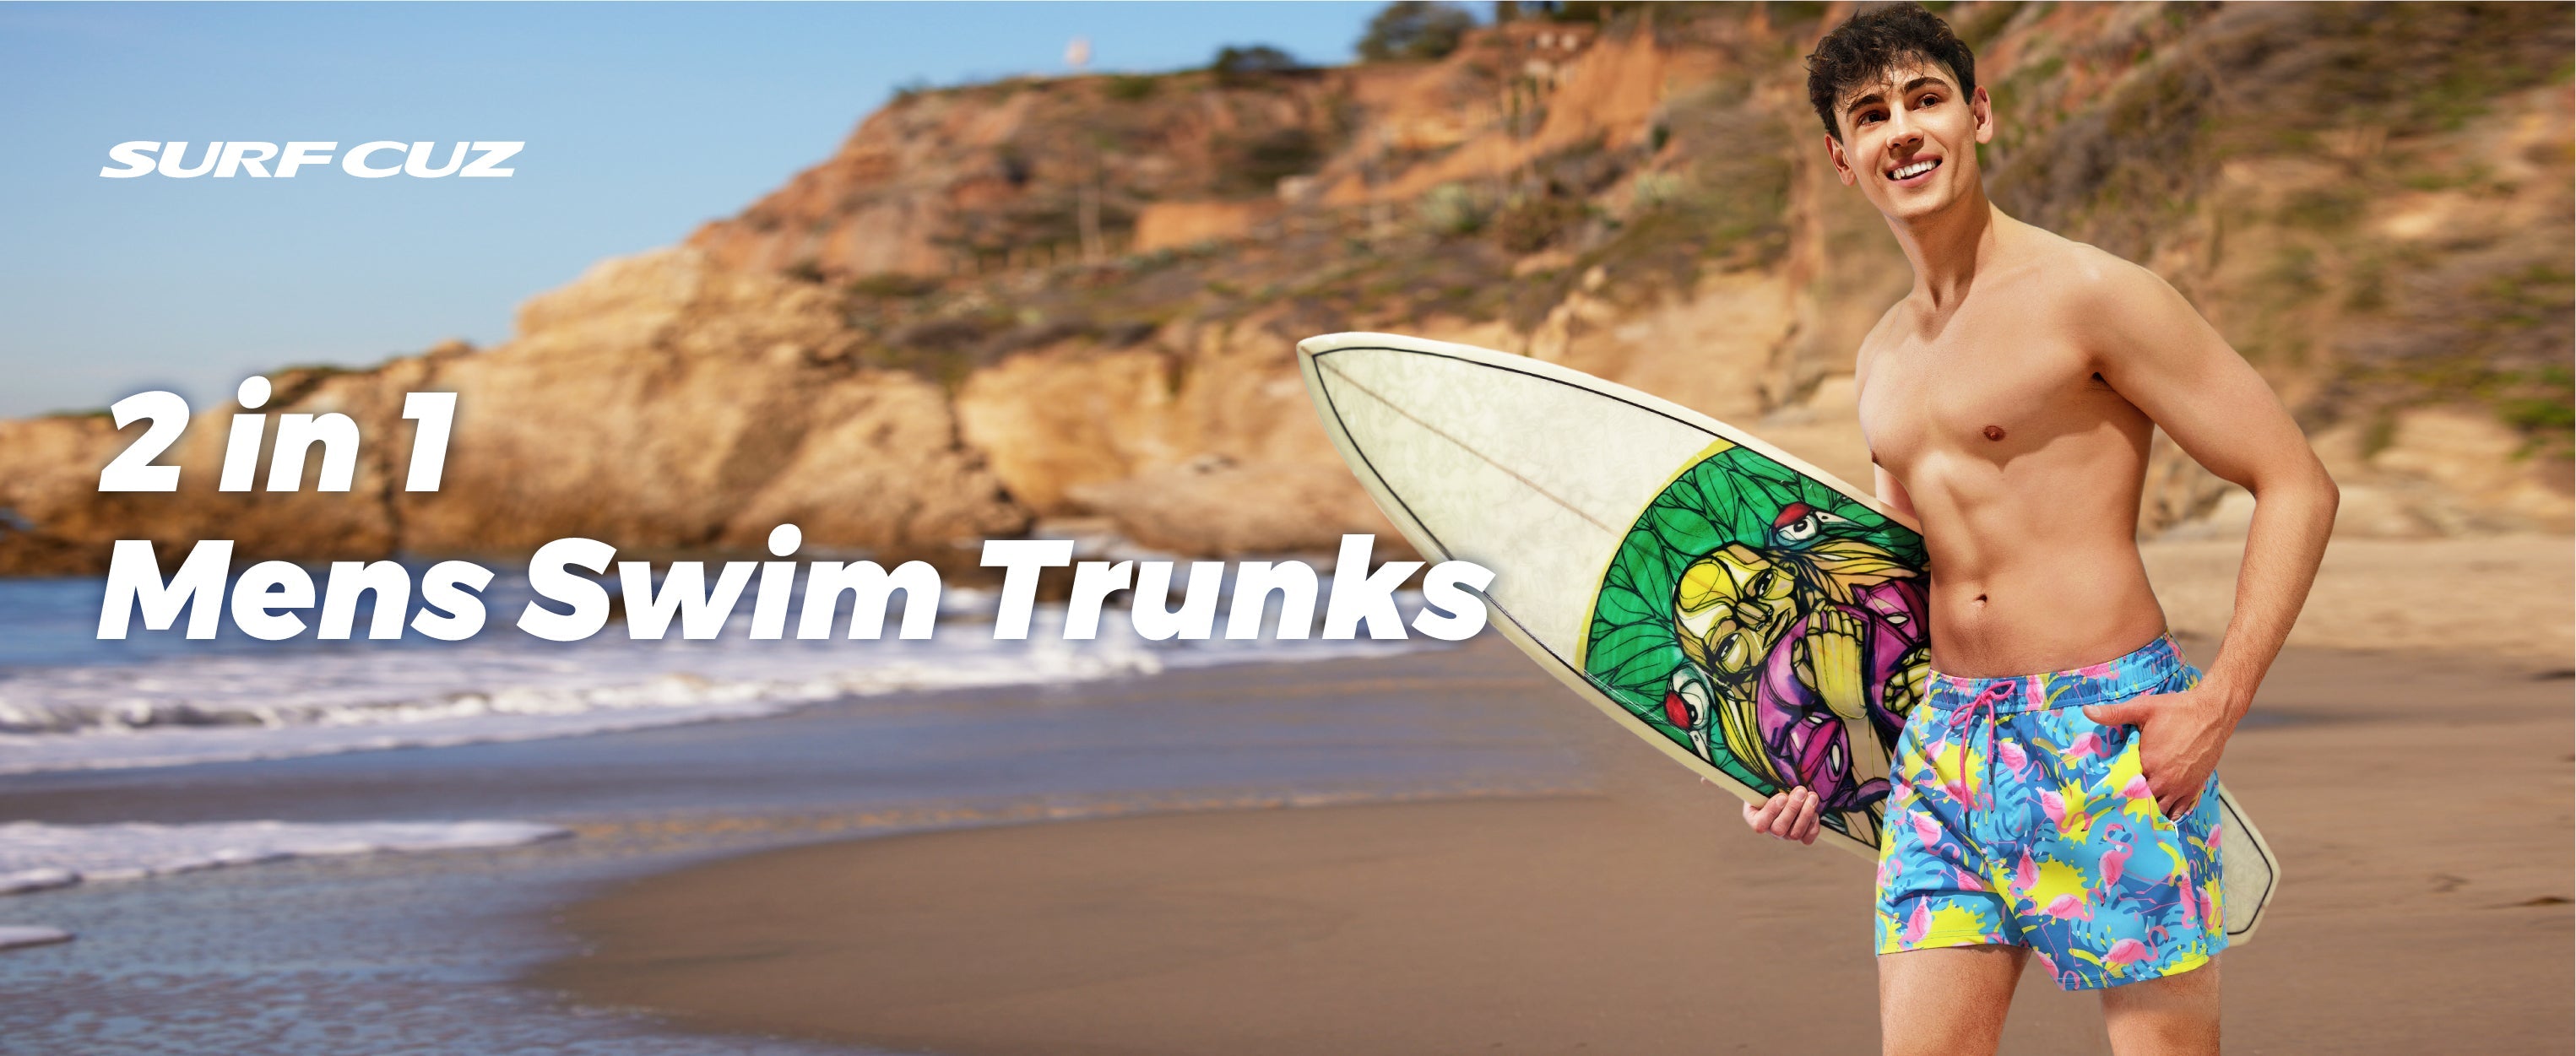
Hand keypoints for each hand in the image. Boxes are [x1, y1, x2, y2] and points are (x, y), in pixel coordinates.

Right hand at [1731, 780, 1821, 844]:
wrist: (1782, 787)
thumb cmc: (1770, 780)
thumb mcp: (1762, 778)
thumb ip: (1763, 775)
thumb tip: (1767, 754)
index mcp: (1754, 817)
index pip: (1760, 824)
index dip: (1771, 812)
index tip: (1782, 795)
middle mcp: (1769, 829)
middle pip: (1779, 829)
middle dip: (1792, 809)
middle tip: (1801, 790)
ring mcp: (1785, 834)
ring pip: (1795, 834)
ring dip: (1805, 814)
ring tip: (1812, 796)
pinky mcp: (1800, 835)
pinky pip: (1807, 839)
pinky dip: (1813, 826)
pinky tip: (1815, 811)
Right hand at [1794, 608, 1866, 719]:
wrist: (1848, 701)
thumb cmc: (1822, 690)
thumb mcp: (1804, 677)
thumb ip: (1796, 659)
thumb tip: (1797, 641)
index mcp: (1816, 649)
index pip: (1814, 624)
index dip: (1815, 614)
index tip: (1816, 609)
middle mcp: (1832, 643)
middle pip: (1830, 619)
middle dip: (1829, 611)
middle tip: (1827, 606)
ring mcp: (1847, 644)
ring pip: (1844, 621)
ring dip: (1841, 614)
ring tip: (1838, 612)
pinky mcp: (1860, 648)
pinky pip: (1857, 628)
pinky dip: (1853, 622)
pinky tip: (1850, 621)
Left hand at [2083, 686, 2239, 817]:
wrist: (2213, 713)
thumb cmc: (2177, 710)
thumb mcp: (2143, 708)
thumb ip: (2114, 713)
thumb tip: (2087, 710)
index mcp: (2148, 763)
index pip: (2124, 786)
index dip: (2113, 791)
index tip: (2101, 794)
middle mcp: (2164, 780)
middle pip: (2140, 802)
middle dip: (2128, 804)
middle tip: (2113, 808)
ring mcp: (2180, 786)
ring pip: (2159, 810)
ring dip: (2147, 811)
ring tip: (2133, 814)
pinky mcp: (2194, 788)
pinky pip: (2179, 811)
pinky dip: (2168, 814)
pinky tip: (2157, 815)